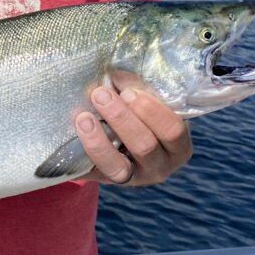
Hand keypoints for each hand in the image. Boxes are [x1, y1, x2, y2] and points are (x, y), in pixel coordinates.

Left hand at [76, 70, 191, 186]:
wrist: (118, 138)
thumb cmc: (139, 112)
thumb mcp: (146, 102)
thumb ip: (138, 89)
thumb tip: (116, 73)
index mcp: (178, 145)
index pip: (173, 130)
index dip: (151, 109)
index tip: (128, 91)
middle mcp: (160, 166)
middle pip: (144, 146)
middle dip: (121, 118)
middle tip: (101, 95)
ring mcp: (134, 178)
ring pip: (118, 165)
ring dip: (98, 139)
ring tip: (83, 117)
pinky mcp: (107, 180)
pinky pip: (95, 171)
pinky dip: (85, 151)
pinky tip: (77, 131)